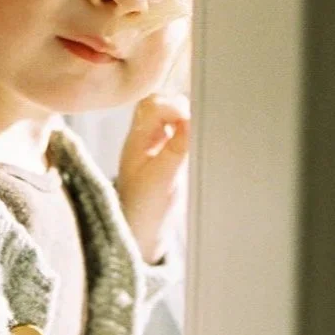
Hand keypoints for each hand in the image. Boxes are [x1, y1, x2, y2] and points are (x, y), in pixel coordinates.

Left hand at [115, 93, 189, 263]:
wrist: (143, 231)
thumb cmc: (147, 209)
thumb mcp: (164, 178)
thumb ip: (177, 148)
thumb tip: (191, 120)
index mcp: (137, 140)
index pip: (153, 105)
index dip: (175, 108)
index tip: (192, 124)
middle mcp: (143, 138)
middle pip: (159, 103)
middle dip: (180, 108)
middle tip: (196, 126)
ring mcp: (153, 144)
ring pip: (167, 114)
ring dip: (184, 118)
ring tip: (197, 133)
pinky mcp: (165, 153)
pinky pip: (175, 129)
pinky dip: (187, 129)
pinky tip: (196, 141)